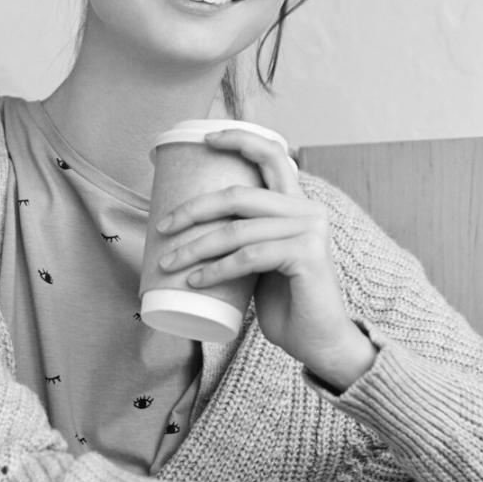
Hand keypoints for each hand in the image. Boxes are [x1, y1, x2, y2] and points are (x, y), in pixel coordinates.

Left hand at [154, 129, 376, 386]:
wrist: (321, 341)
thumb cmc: (289, 302)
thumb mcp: (265, 260)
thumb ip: (249, 238)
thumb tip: (197, 228)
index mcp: (298, 205)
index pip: (273, 156)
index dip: (239, 140)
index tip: (205, 139)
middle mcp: (308, 210)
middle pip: (239, 195)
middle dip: (193, 209)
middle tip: (162, 228)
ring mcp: (310, 231)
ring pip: (236, 230)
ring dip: (194, 247)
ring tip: (167, 264)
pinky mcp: (306, 256)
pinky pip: (248, 258)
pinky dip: (216, 270)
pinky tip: (195, 281)